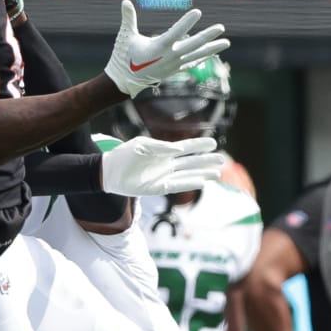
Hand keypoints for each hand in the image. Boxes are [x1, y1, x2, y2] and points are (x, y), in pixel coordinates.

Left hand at [99, 135, 224, 196]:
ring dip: (201, 174)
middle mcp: (166, 164)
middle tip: (222, 160)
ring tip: (217, 174)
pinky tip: (201, 182)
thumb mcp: (141, 146)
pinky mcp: (157, 188)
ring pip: (187, 175)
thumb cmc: (124, 155)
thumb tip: (177, 148)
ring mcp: (163, 176)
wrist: (109, 172)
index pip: (185, 147)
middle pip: (191, 162)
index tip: (213, 142)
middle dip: (206, 161)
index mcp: (163, 150)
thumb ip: (160, 147)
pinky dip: (188, 184)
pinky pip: (176, 186)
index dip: (199, 145)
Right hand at [104, 0, 229, 97]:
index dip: (186, 22)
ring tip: (227, 42)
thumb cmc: (124, 56)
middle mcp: (168, 57)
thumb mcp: (125, 36)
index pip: (175, 32)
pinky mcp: (174, 70)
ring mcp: (173, 65)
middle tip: (221, 27)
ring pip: (197, 55)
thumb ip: (128, 18)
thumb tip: (124, 1)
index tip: (197, 12)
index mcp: (157, 47)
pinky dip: (203, 58)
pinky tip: (212, 53)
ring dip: (212, 48)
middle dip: (207, 36)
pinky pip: (192, 63)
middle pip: (192, 45)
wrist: (124, 80)